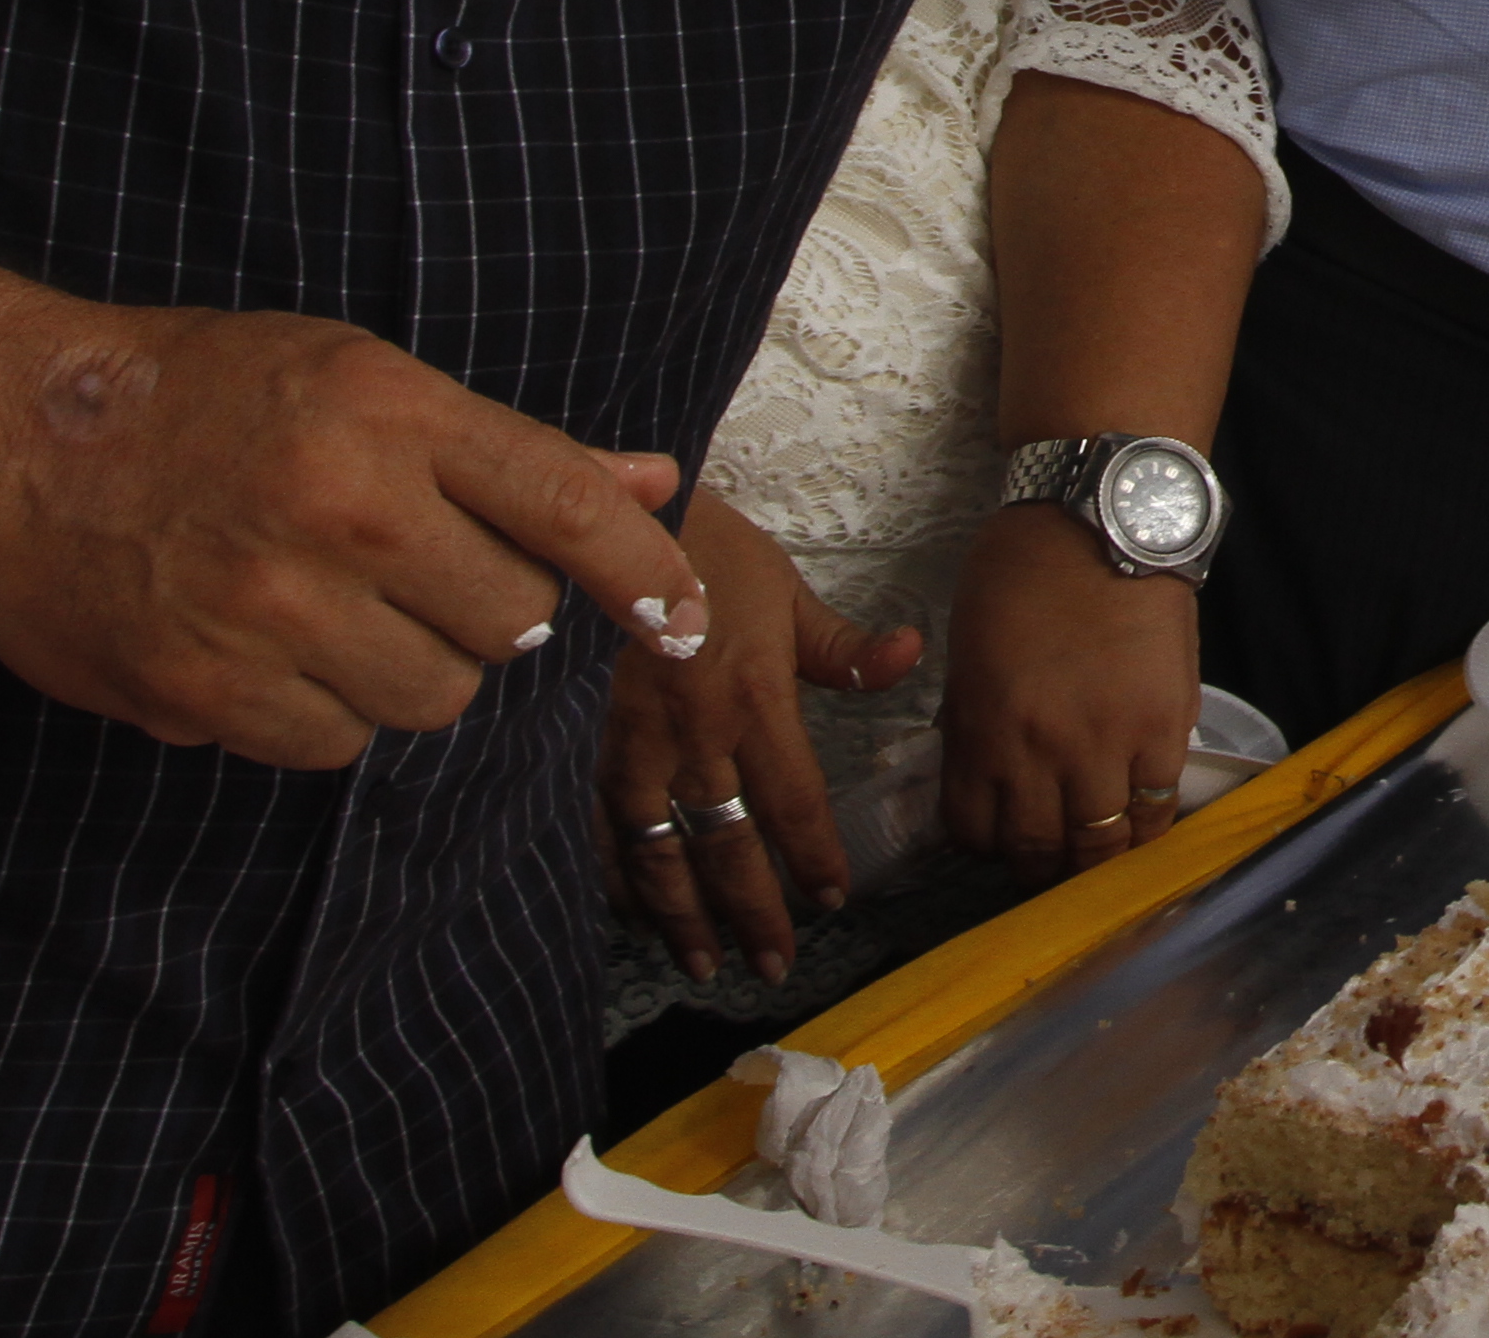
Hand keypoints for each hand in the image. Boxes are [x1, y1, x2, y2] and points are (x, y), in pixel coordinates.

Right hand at [0, 308, 709, 769]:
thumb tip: (648, 484)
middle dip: (489, 615)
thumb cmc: (193, 395)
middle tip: (418, 577)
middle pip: (512, 623)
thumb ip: (508, 451)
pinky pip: (333, 745)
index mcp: (391, 411)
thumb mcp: (356, 377)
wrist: (0, 436)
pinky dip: (322, 715)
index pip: (569, 507)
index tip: (688, 619)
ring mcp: (271, 605)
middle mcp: (344, 506)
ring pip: (431, 696)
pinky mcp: (204, 689)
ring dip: (410, 670)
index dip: (649, 574)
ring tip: (336, 610)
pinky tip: (271, 653)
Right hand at [598, 493, 919, 986]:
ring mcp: (628, 747)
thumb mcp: (785, 590)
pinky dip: (614, 877)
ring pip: (658, 853)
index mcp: (752, 701)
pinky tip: (628, 909)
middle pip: (726, 846)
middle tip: (771, 965)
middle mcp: (692, 737)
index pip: (792, 801)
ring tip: (702, 961)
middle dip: (751, 914)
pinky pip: (597, 828)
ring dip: (682, 914)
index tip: (830, 901)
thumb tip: (911, 657)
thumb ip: (843, 645)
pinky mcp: (577, 745)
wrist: (606, 522)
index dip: (812, 858)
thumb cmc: (704, 551)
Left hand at [943, 510, 1206, 876]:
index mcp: (982, 730)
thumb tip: (984, 771)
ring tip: (1096, 849)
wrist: (1103, 521)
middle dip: (1037, 867)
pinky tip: (1142, 822)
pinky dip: (1147, 828)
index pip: (973, 831)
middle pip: (1037, 852)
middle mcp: (1040, 753)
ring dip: (1094, 858)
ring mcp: (1107, 745)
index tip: (996, 835)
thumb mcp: (968, 651)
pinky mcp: (1164, 729)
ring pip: (1100, 844)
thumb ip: (975, 720)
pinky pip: (1156, 809)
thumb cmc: (1025, 569)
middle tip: (1048, 856)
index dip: (983, 843)